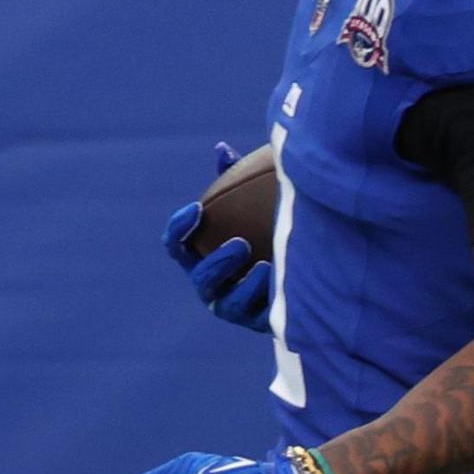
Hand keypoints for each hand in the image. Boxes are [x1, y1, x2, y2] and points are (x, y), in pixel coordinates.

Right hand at [160, 142, 270, 330]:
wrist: (297, 275)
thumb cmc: (264, 232)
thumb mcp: (252, 206)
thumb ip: (235, 182)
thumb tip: (222, 150)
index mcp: (201, 256)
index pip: (176, 245)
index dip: (181, 228)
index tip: (198, 208)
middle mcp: (211, 285)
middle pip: (202, 278)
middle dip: (219, 263)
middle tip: (241, 244)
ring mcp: (233, 308)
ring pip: (228, 304)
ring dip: (246, 286)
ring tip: (267, 266)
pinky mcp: (257, 324)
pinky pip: (258, 317)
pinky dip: (268, 300)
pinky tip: (284, 281)